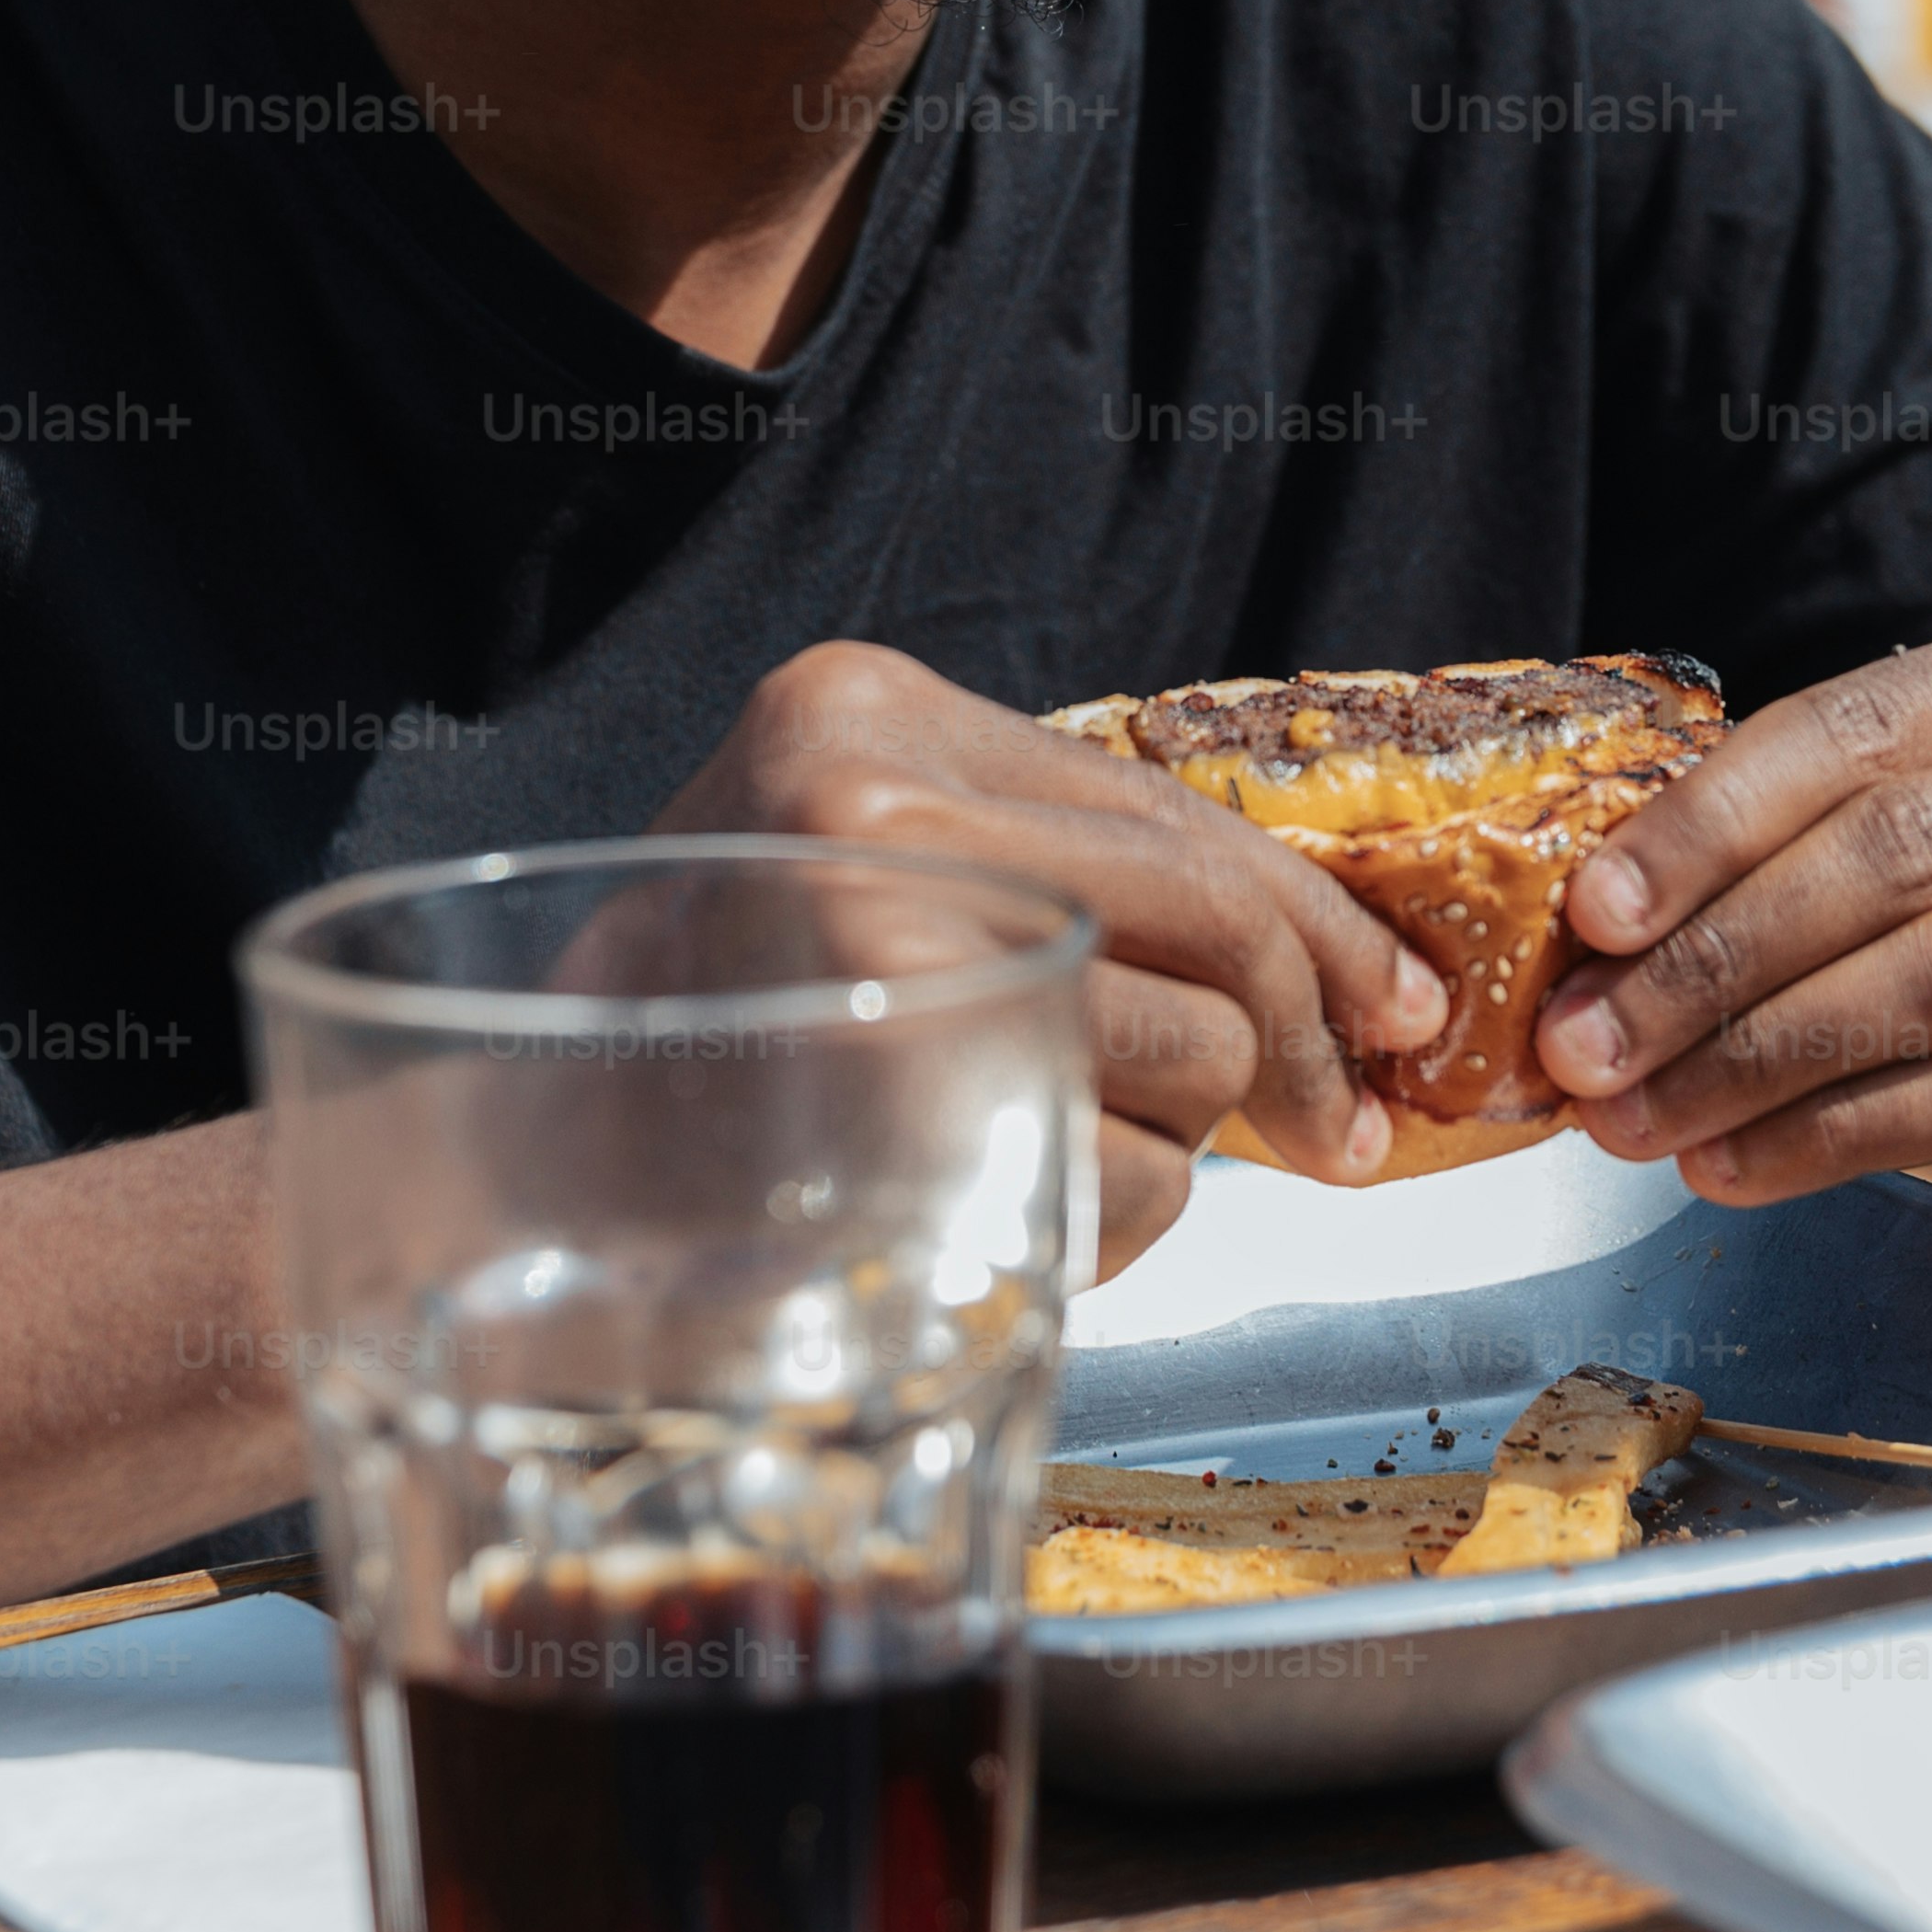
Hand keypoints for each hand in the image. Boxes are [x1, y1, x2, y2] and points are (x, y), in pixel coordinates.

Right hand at [660, 641, 1448, 1271]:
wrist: (533, 1194)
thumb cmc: (724, 1044)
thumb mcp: (879, 883)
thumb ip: (1075, 881)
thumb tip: (1349, 991)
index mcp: (857, 711)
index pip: (1175, 810)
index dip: (1323, 921)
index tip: (1398, 1006)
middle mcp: (870, 803)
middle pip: (1217, 925)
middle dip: (1306, 1044)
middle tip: (1343, 1130)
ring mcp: (886, 951)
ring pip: (1194, 1055)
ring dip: (1165, 1140)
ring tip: (1014, 1142)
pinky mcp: (908, 1107)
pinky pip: (1138, 1177)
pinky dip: (1109, 1220)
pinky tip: (991, 1200)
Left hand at [1527, 585, 1931, 1250]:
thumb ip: (1809, 822)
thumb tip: (1601, 918)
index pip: (1859, 727)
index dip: (1706, 826)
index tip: (1592, 917)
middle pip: (1897, 852)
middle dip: (1713, 959)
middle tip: (1589, 1043)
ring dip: (1758, 1059)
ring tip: (1642, 1115)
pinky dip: (1840, 1134)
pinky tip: (1742, 1165)